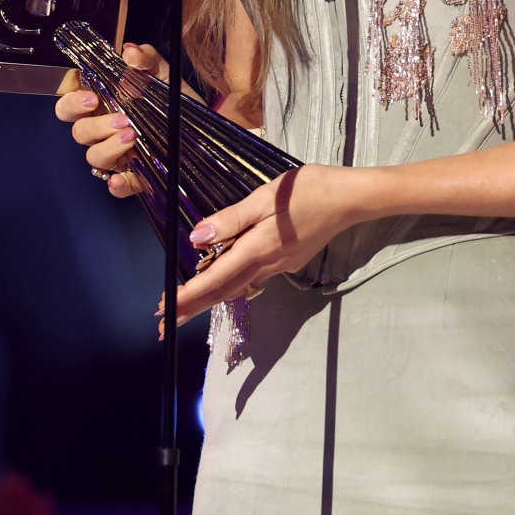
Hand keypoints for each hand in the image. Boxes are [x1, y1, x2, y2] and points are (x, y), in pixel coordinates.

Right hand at [55, 43, 167, 197]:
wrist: (205, 125)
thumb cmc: (174, 97)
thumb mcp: (163, 73)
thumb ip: (145, 59)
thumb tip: (130, 51)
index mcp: (103, 101)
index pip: (70, 99)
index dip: (71, 97)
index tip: (90, 94)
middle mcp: (104, 129)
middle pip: (77, 130)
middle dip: (91, 124)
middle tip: (117, 117)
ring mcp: (117, 154)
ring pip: (93, 156)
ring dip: (108, 147)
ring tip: (133, 135)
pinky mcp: (135, 175)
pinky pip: (117, 185)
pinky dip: (117, 184)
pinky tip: (123, 179)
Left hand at [169, 165, 367, 325]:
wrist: (349, 199)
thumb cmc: (308, 190)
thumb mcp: (266, 197)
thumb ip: (231, 219)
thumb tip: (198, 239)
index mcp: (258, 248)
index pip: (216, 277)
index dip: (189, 294)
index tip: (166, 309)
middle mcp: (267, 263)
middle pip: (224, 291)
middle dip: (194, 306)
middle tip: (166, 324)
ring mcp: (281, 265)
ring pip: (239, 286)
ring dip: (212, 297)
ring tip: (189, 306)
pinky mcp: (290, 260)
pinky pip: (255, 276)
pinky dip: (233, 284)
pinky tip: (228, 281)